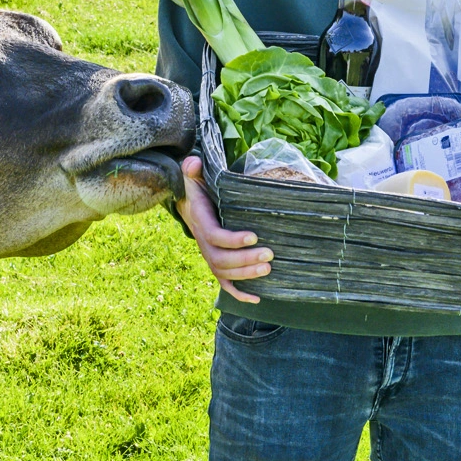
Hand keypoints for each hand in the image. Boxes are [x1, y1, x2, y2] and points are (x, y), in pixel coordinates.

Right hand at [174, 155, 272, 303]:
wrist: (190, 206)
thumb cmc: (198, 190)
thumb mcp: (193, 176)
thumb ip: (193, 169)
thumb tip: (194, 163)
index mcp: (201, 222)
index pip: (214, 236)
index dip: (233, 239)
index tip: (254, 235)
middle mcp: (203, 244)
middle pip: (221, 260)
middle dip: (246, 260)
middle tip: (270, 254)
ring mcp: (210, 257)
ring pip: (225, 274)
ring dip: (247, 274)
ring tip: (269, 268)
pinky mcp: (217, 265)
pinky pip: (225, 284)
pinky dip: (240, 294)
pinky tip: (258, 298)